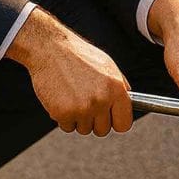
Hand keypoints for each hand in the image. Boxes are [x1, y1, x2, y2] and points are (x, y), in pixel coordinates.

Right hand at [5, 8, 132, 135]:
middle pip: (103, 130)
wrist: (50, 48)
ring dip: (77, 118)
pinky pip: (67, 127)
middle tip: (84, 101)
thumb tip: (128, 103)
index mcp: (116, 88)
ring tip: (72, 95)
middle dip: (94, 120)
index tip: (109, 118)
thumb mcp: (106, 64)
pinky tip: (61, 98)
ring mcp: (82, 107)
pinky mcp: (63, 113)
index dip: (115, 122)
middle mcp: (101, 99)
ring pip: (84, 129)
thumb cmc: (78, 55)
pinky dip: (63, 117)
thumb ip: (120, 85)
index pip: (124, 124)